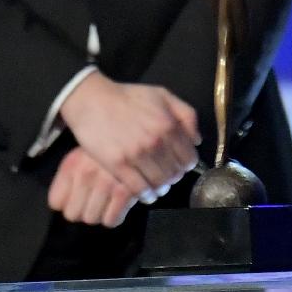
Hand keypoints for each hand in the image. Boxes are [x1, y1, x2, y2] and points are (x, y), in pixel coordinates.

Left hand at [47, 147, 136, 227]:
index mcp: (71, 165)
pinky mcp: (124, 192)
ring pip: (91, 219)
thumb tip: (65, 203)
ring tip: (107, 202)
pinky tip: (119, 206)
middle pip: (72, 214)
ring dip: (99, 213)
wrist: (140, 132)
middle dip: (82, 210)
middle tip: (93, 202)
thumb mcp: (85, 151)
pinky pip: (111, 220)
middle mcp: (85, 174)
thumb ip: (72, 175)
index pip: (56, 202)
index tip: (75, 199)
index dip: (66, 202)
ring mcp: (105, 184)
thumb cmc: (111, 145)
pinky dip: (115, 217)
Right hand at [58, 72, 200, 200]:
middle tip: (167, 175)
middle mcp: (156, 141)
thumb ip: (186, 115)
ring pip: (159, 183)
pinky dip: (146, 195)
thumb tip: (197, 140)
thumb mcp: (163, 95)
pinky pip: (139, 189)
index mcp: (169, 124)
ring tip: (157, 185)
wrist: (94, 101)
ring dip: (161, 187)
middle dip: (173, 176)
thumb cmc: (129, 97)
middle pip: (175, 173)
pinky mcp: (118, 165)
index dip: (186, 164)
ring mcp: (137, 155)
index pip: (189, 159)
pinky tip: (146, 193)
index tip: (179, 165)